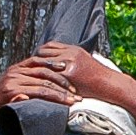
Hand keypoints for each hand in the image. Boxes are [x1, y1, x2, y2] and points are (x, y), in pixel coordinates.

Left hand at [0, 42, 135, 128]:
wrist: (113, 86)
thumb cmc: (100, 80)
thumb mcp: (85, 65)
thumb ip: (71, 63)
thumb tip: (59, 69)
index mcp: (73, 50)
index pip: (49, 47)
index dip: (39, 55)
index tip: (31, 63)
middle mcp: (70, 53)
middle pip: (43, 53)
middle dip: (32, 62)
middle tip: (23, 71)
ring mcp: (69, 62)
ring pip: (44, 62)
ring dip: (33, 69)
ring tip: (25, 78)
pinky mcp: (70, 73)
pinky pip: (49, 74)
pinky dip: (40, 78)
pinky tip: (33, 84)